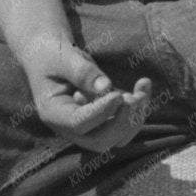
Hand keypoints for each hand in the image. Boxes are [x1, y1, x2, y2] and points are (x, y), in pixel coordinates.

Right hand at [20, 37, 155, 152]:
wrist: (52, 54)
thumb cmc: (53, 53)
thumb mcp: (64, 57)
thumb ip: (82, 72)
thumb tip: (106, 88)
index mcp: (53, 113)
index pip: (78, 124)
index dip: (101, 113)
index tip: (118, 95)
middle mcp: (69, 128)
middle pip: (100, 142)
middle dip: (122, 123)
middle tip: (132, 97)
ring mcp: (88, 127)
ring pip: (117, 138)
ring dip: (135, 117)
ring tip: (141, 90)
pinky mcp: (104, 120)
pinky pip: (125, 124)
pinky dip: (139, 108)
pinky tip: (144, 84)